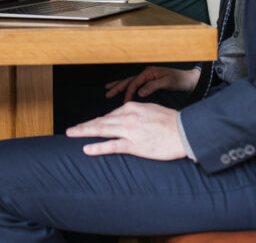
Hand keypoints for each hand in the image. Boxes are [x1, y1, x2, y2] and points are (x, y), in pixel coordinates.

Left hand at [66, 102, 185, 159]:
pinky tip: (86, 148)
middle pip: (101, 121)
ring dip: (84, 132)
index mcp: (132, 107)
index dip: (97, 122)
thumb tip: (125, 114)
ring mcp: (130, 131)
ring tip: (72, 134)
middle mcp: (127, 117)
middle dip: (84, 125)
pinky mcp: (134, 145)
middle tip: (70, 130)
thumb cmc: (170, 122)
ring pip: (101, 130)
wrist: (185, 132)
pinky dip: (97, 147)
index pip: (110, 115)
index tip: (88, 126)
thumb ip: (136, 112)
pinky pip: (112, 146)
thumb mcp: (150, 109)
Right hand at [105, 66, 200, 101]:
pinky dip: (127, 87)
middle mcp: (147, 73)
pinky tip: (122, 90)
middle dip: (117, 86)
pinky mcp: (150, 82)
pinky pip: (135, 85)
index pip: (134, 82)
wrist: (190, 80)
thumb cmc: (180, 80)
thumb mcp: (168, 82)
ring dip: (119, 85)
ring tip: (108, 89)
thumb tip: (140, 92)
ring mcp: (148, 77)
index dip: (128, 92)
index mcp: (149, 72)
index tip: (125, 102)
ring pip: (130, 82)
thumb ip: (153, 86)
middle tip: (107, 93)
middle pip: (129, 80)